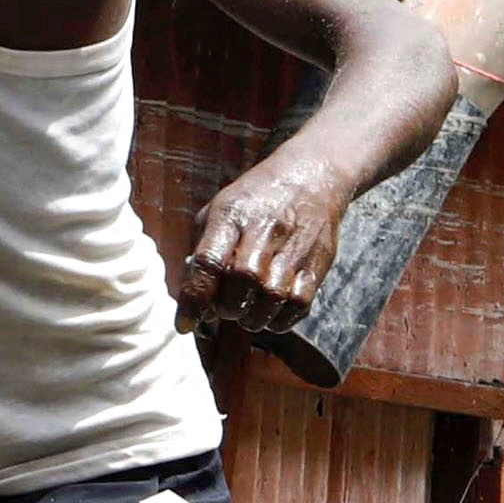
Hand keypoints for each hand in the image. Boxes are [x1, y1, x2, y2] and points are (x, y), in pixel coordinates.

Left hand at [171, 162, 343, 332]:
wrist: (311, 178)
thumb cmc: (255, 200)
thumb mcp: (218, 210)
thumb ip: (201, 250)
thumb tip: (189, 297)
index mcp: (232, 215)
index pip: (209, 262)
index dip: (194, 299)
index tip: (185, 324)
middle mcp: (265, 230)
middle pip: (243, 282)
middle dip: (227, 307)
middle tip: (224, 308)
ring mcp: (295, 247)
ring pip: (272, 298)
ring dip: (252, 317)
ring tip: (245, 311)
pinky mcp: (318, 264)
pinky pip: (298, 304)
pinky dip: (279, 320)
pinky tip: (269, 312)